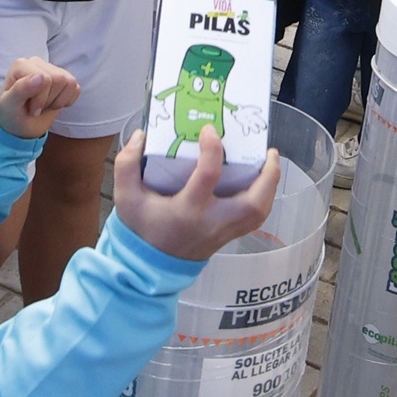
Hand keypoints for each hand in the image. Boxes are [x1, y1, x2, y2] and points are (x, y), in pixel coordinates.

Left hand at [0, 57, 81, 139]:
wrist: (21, 124)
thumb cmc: (12, 114)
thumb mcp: (10, 106)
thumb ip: (21, 89)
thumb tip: (41, 76)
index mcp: (21, 65)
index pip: (46, 79)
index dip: (40, 100)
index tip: (29, 109)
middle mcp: (37, 62)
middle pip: (60, 79)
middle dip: (49, 100)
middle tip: (36, 108)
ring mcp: (52, 69)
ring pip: (70, 82)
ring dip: (58, 101)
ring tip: (44, 105)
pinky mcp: (64, 79)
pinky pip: (76, 88)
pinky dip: (67, 101)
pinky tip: (53, 103)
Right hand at [113, 125, 277, 261]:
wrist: (149, 266)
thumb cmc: (141, 228)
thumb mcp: (126, 197)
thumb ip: (127, 164)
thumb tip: (141, 135)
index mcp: (187, 210)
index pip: (208, 176)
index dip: (212, 149)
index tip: (209, 130)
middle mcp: (211, 223)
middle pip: (252, 203)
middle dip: (266, 176)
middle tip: (267, 151)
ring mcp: (224, 232)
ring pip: (259, 212)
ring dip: (270, 186)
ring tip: (270, 162)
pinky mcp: (229, 236)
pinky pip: (255, 219)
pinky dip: (263, 199)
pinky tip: (261, 182)